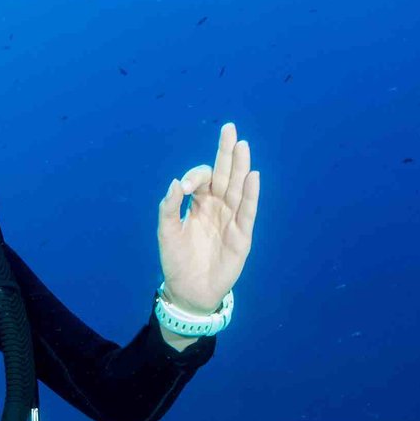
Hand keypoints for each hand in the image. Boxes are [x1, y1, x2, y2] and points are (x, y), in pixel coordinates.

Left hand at [155, 122, 259, 321]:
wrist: (189, 291)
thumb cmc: (176, 261)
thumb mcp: (166, 233)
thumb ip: (168, 209)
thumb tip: (175, 183)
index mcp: (198, 203)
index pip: (202, 179)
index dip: (194, 176)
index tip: (183, 188)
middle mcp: (217, 206)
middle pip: (224, 174)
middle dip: (227, 153)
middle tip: (230, 129)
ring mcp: (231, 219)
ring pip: (237, 188)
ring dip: (240, 167)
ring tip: (242, 146)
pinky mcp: (242, 235)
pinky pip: (247, 211)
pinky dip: (250, 194)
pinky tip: (252, 176)